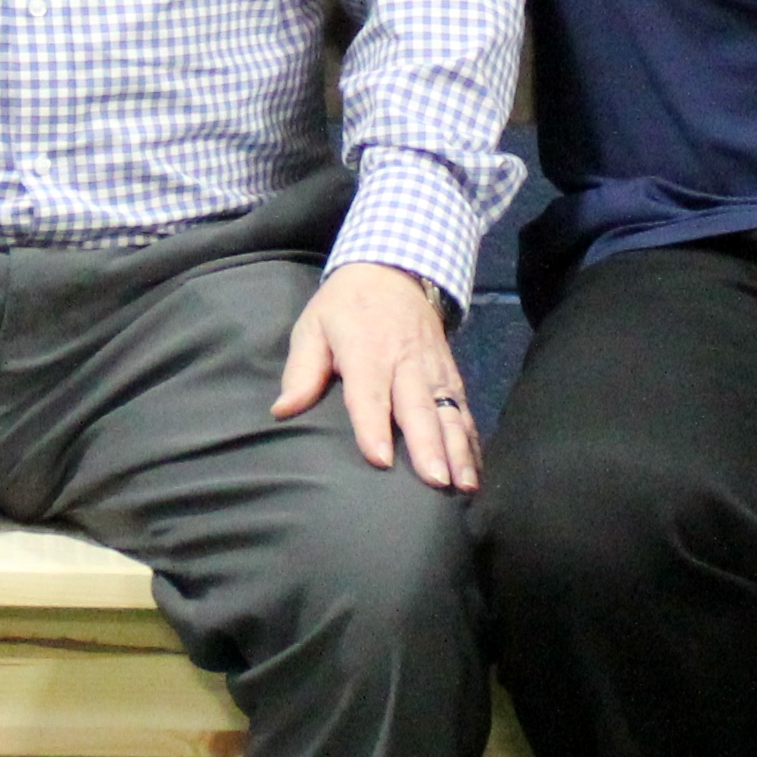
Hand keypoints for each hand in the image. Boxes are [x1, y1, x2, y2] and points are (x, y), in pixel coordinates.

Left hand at [277, 261, 482, 492]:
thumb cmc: (345, 306)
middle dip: (429, 446)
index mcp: (367, 351)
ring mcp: (433, 370)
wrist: (394, 270)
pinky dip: (472, 441)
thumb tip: (282, 410)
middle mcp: (406, 363)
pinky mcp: (450, 375)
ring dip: (458, 450)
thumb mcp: (313, 326)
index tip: (379, 460)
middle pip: (418, 408)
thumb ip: (301, 370)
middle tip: (435, 481)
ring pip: (449, 412)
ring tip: (463, 486)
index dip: (373, 427)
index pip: (370, 393)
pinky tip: (474, 472)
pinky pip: (464, 410)